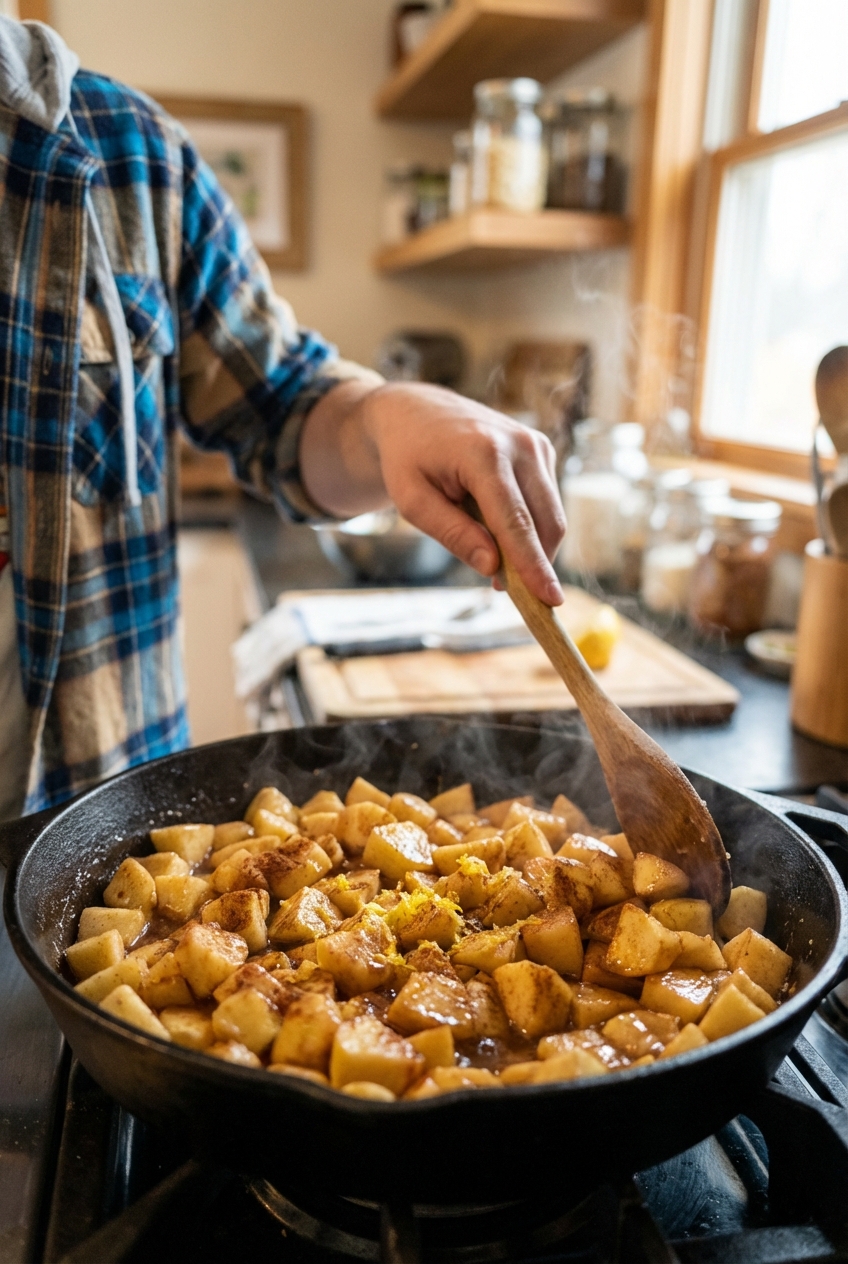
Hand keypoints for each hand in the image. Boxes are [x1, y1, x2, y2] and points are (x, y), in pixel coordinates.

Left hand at [300, 380, 565, 605]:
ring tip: (492, 558)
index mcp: (484, 453)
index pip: (515, 521)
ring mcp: (535, 444)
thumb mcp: (411, 501)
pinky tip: (495, 526)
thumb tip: (493, 567)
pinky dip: (529, 526)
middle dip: (535, 564)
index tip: (550, 600)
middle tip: (504, 590)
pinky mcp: (541, 450)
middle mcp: (520, 444)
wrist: (415, 412)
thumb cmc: (407, 459)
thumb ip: (452, 533)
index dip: (533, 564)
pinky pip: (545, 503)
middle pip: (544, 522)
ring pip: (551, 516)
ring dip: (531, 547)